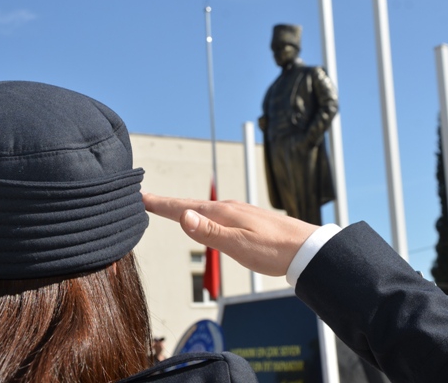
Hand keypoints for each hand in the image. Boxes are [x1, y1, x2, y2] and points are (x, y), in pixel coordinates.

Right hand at [142, 193, 317, 275]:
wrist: (307, 249)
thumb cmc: (274, 251)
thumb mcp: (238, 245)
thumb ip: (209, 232)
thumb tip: (183, 216)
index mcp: (222, 214)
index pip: (184, 208)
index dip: (161, 204)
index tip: (140, 197)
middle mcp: (228, 209)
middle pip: (190, 205)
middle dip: (167, 203)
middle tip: (146, 199)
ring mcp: (238, 213)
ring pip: (203, 208)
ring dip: (183, 207)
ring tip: (169, 208)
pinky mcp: (247, 220)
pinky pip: (215, 213)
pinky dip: (200, 213)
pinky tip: (205, 218)